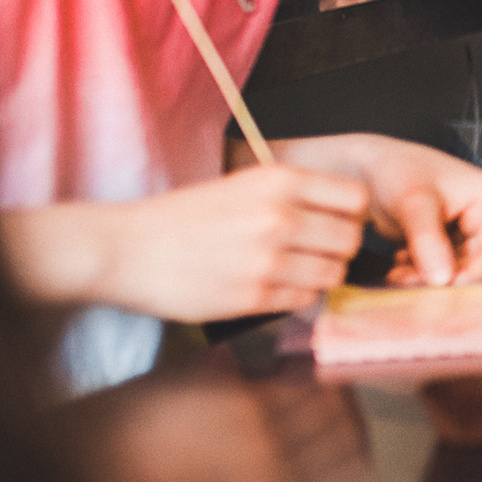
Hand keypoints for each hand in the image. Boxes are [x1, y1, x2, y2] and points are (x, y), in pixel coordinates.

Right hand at [79, 166, 371, 319]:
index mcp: (277, 181)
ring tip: (292, 270)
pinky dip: (295, 296)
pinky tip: (271, 286)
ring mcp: (267, 261)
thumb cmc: (183, 217)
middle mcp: (278, 217)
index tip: (335, 220)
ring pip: (333, 274)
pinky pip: (304, 300)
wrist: (126, 249)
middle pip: (351, 240)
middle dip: (339, 248)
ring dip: (320, 275)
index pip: (355, 198)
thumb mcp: (241, 184)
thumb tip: (341, 214)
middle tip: (316, 250)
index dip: (350, 213)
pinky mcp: (253, 298)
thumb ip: (291, 195)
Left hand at [270, 134, 481, 285]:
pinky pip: (445, 268)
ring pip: (459, 270)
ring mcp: (471, 230)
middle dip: (444, 278)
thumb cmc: (394, 171)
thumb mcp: (412, 203)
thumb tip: (444, 281)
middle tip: (406, 281)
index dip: (471, 275)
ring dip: (429, 278)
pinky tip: (399, 266)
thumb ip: (428, 239)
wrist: (367, 167)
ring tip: (397, 273)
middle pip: (478, 264)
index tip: (436, 288)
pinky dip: (423, 272)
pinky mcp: (453, 241)